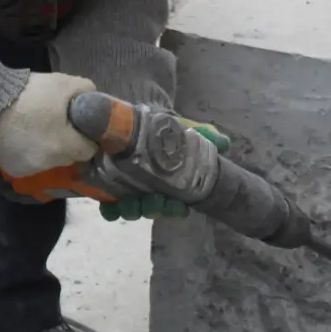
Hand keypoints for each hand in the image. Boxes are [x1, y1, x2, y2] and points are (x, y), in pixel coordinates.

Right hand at [0, 72, 99, 176]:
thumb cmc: (29, 94)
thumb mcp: (63, 84)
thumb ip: (85, 91)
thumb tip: (93, 100)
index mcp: (66, 146)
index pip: (90, 150)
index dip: (87, 137)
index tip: (80, 125)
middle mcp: (50, 163)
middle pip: (68, 156)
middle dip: (66, 142)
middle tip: (57, 123)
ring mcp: (30, 169)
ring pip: (49, 160)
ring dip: (47, 148)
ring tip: (35, 127)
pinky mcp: (13, 170)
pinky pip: (29, 163)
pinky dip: (28, 152)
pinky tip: (20, 137)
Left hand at [94, 119, 230, 221]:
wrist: (121, 120)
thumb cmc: (155, 129)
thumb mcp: (179, 129)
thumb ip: (202, 134)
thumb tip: (224, 143)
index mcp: (166, 183)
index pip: (174, 204)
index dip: (175, 209)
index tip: (179, 207)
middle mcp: (148, 191)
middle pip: (153, 209)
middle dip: (156, 210)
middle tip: (157, 201)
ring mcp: (126, 191)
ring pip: (131, 210)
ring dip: (133, 210)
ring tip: (132, 202)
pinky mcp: (106, 189)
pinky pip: (108, 208)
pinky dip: (110, 210)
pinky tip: (110, 206)